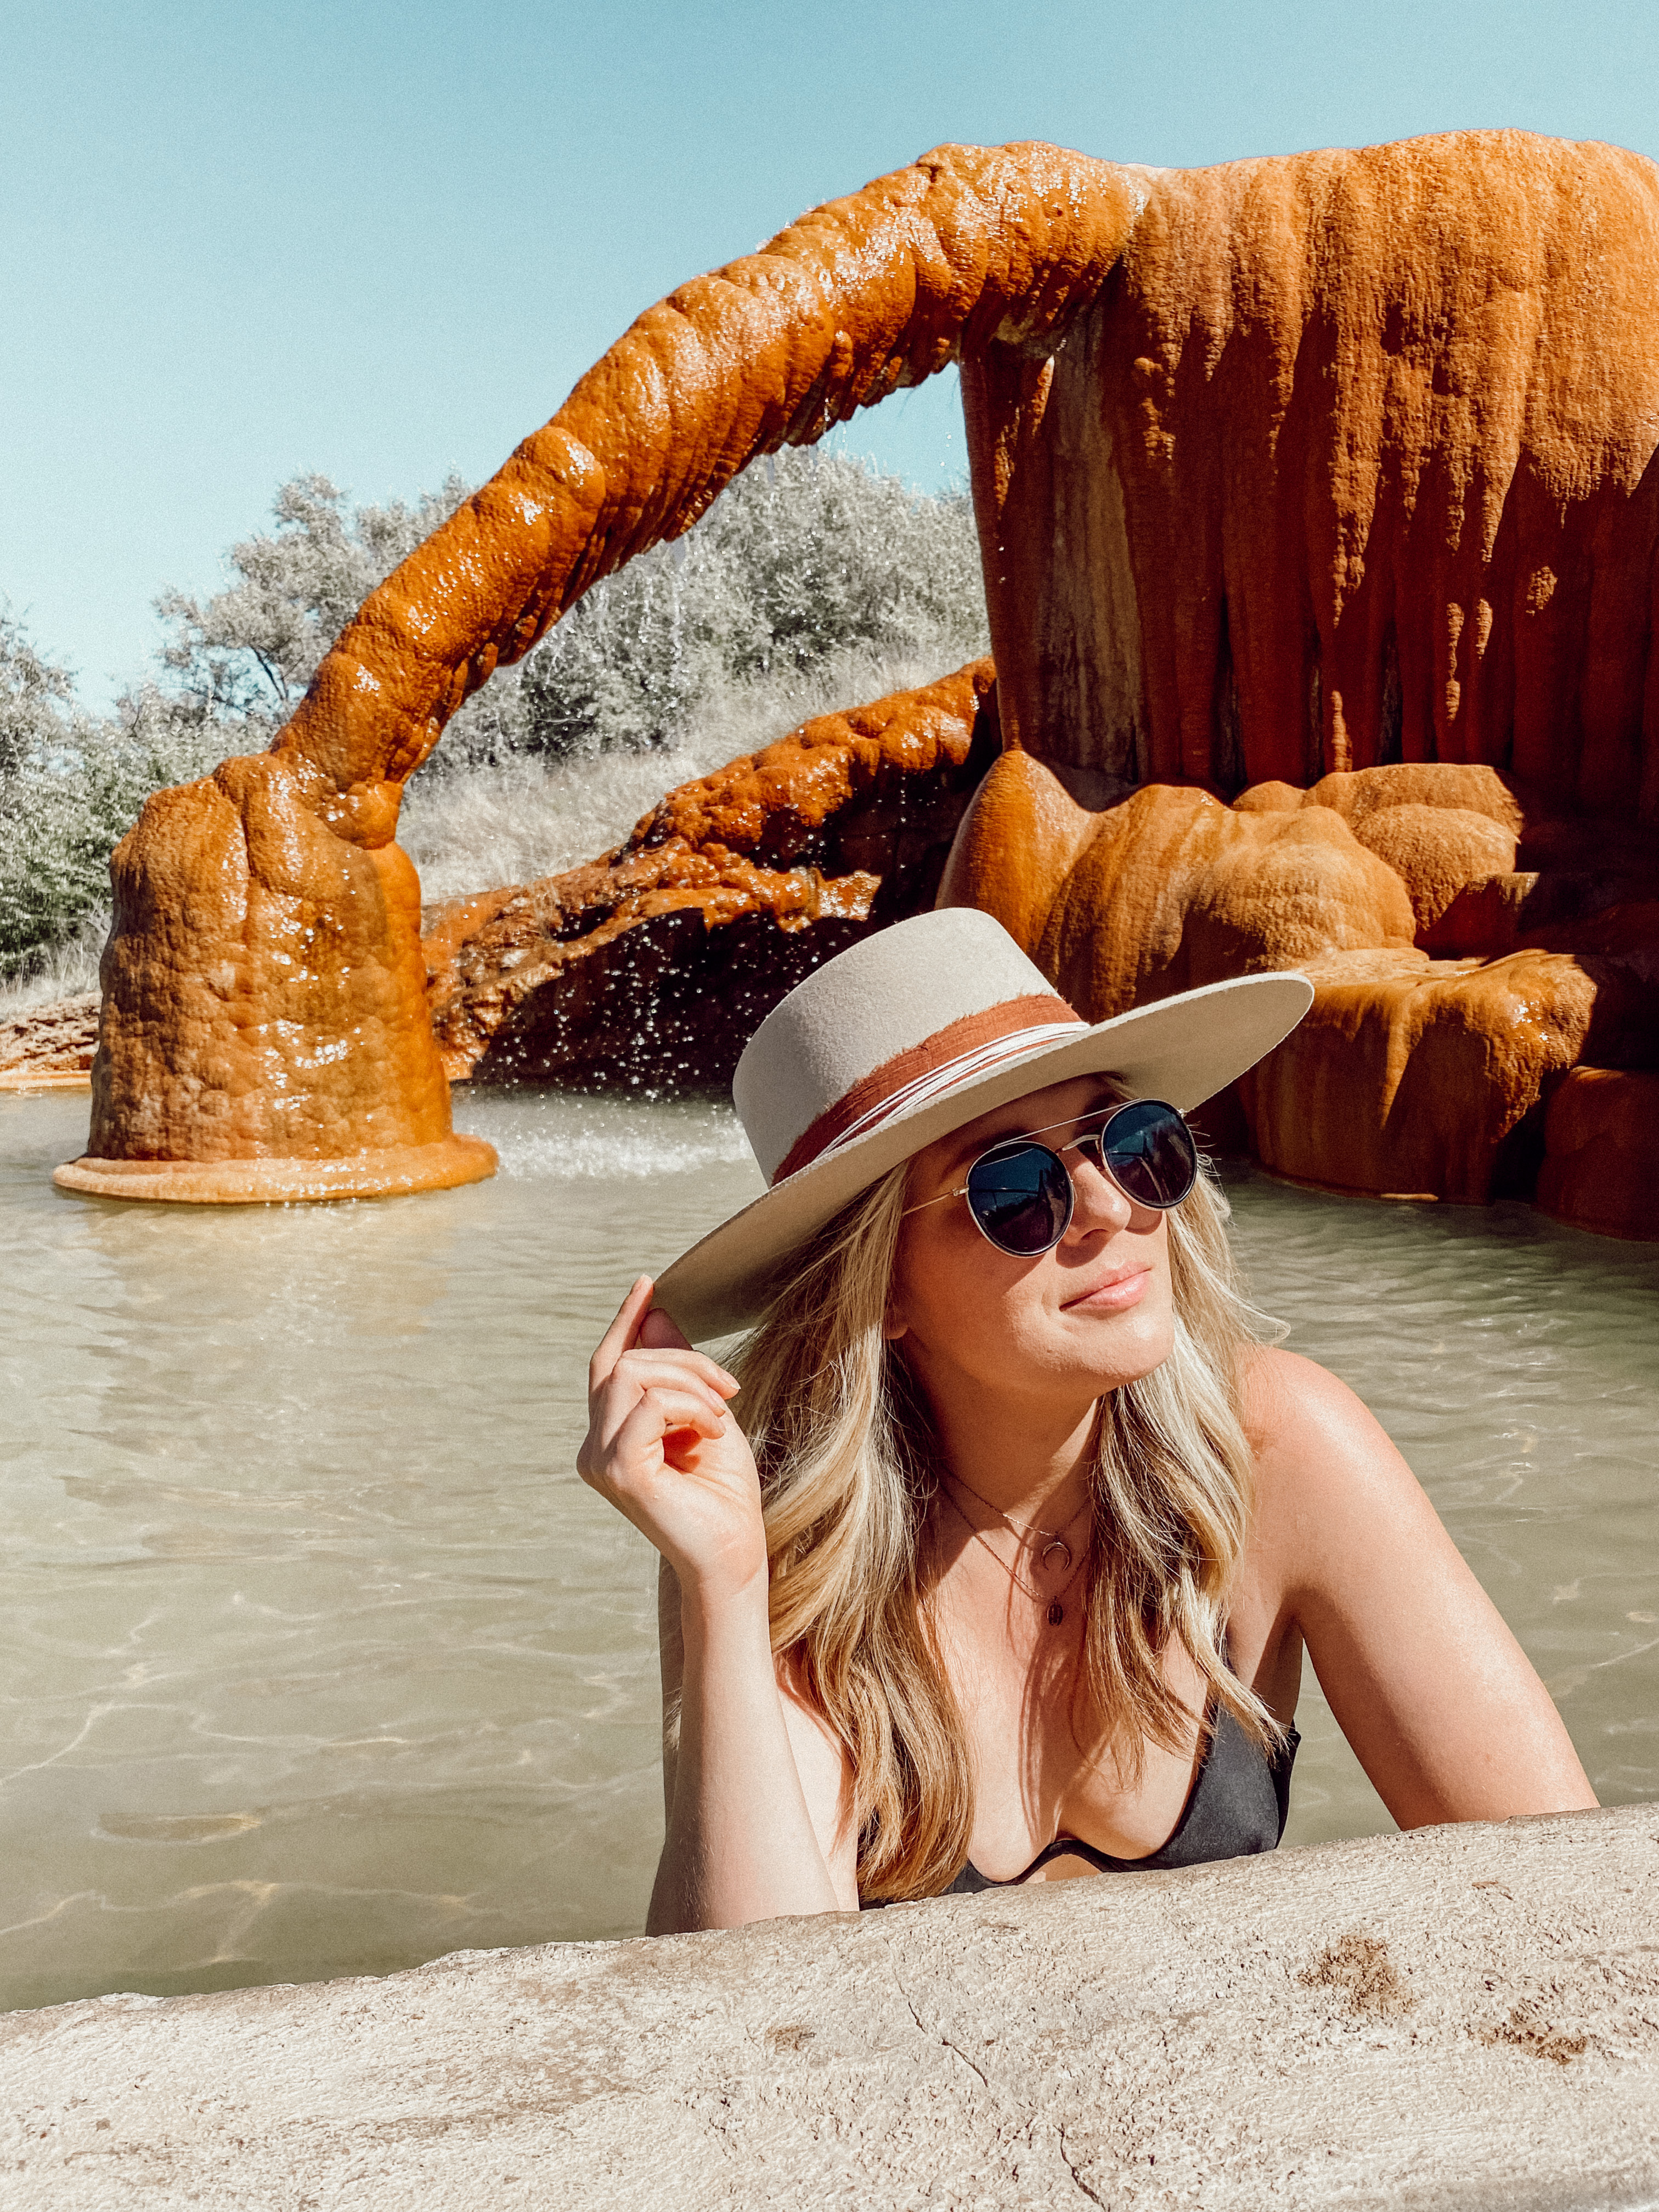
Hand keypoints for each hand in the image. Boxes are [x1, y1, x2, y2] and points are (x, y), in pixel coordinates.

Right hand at [578, 1277, 766, 1605]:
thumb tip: (656, 1316)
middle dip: (684, 1360)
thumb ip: (676, 1372)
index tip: (648, 1284)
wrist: (734, 1551)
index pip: (607, 1364)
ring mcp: (600, 1460)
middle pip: (623, 1363)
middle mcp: (594, 1447)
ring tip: (721, 1414)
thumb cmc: (723, 1492)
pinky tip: (713, 1433)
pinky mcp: (618, 1472)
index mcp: (610, 1434)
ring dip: (689, 1382)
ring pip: (632, 1376)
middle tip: (728, 1388)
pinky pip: (649, 1406)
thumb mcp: (704, 1414)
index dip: (626, 1321)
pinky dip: (689, 1407)